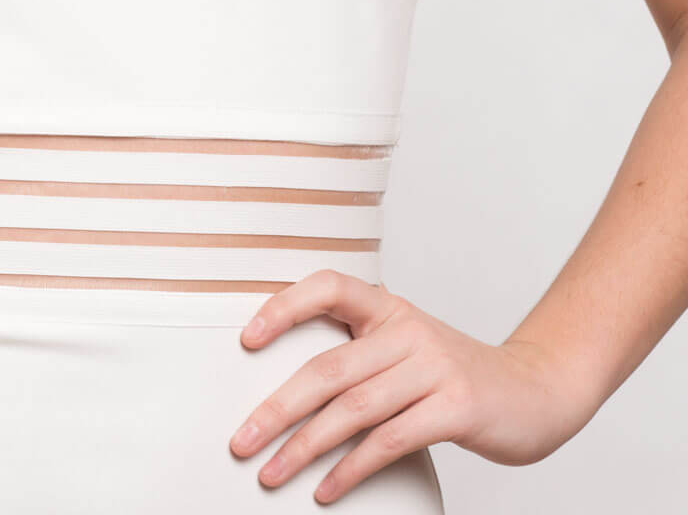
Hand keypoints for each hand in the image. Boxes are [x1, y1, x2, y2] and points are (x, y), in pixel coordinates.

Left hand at [227, 269, 596, 501]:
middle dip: (277, 408)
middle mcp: (408, 330)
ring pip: (353, 408)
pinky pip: (390, 440)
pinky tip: (326, 491)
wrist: (537, 390)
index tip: (246, 340)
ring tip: (270, 474)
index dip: (284, 306)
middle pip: (328, 367)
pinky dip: (351, 469)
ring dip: (304, 447)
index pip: (329, 286)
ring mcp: (433, 367)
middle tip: (241, 440)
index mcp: (390, 309)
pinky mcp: (456, 406)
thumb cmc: (457, 376)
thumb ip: (361, 356)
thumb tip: (287, 392)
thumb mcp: (408, 349)